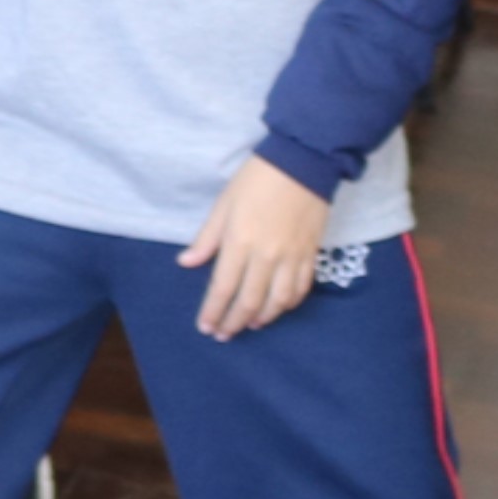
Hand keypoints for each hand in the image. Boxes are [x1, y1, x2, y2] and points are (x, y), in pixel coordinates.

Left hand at [181, 157, 332, 339]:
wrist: (303, 164)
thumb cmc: (256, 180)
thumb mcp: (223, 205)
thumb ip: (206, 239)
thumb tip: (186, 263)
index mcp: (240, 242)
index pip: (223, 288)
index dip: (213, 312)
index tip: (206, 327)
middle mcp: (267, 256)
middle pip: (250, 301)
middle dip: (234, 322)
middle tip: (224, 334)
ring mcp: (292, 258)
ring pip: (278, 301)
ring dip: (263, 318)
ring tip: (249, 325)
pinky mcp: (311, 254)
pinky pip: (301, 289)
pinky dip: (289, 303)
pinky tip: (280, 308)